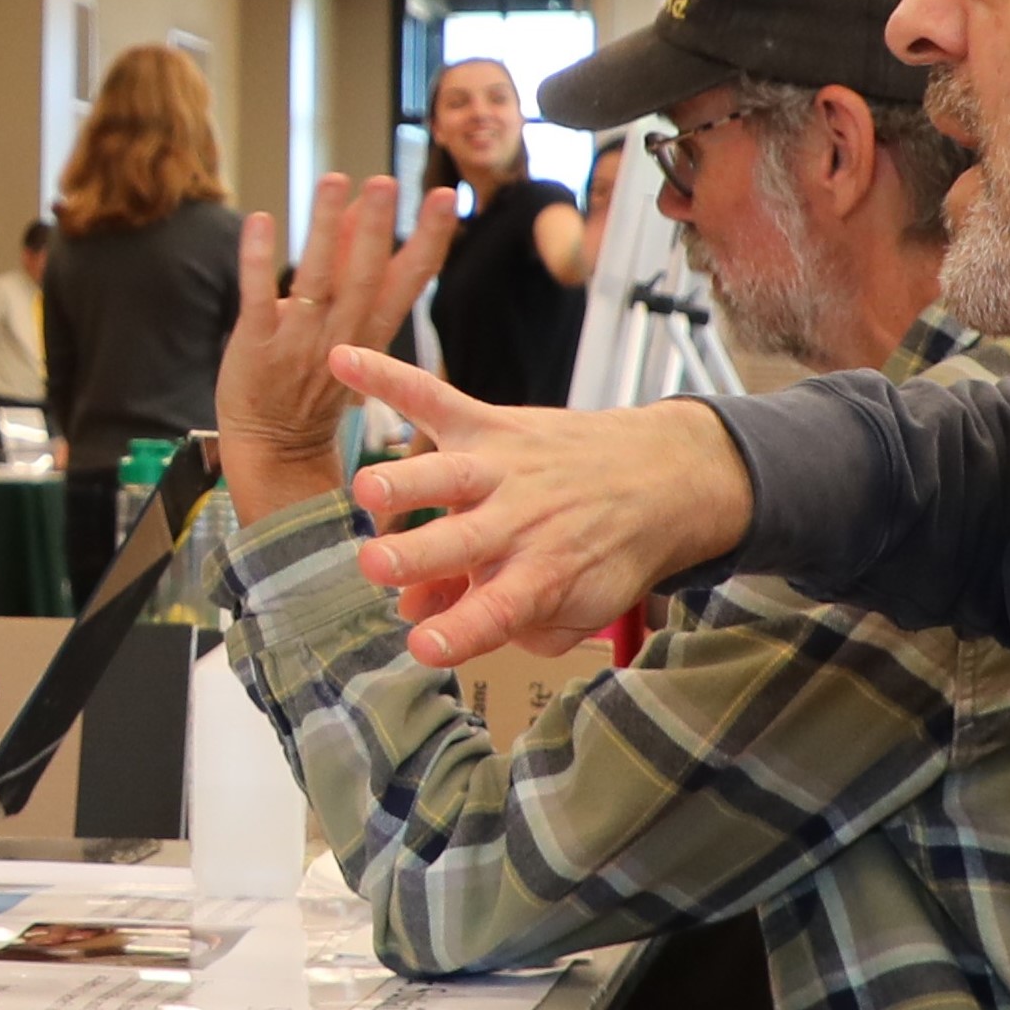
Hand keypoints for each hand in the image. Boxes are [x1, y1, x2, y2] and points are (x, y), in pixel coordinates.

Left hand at [216, 179, 455, 519]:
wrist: (277, 446)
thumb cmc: (314, 379)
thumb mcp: (349, 328)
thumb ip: (348, 266)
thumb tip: (357, 206)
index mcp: (372, 331)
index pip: (408, 280)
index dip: (428, 238)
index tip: (445, 198)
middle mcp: (342, 335)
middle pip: (364, 277)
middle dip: (375, 228)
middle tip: (385, 183)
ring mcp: (299, 341)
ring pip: (316, 279)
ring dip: (324, 229)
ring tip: (332, 181)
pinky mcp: (256, 345)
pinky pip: (258, 298)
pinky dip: (258, 260)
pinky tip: (261, 221)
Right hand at [333, 363, 753, 669]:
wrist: (663, 477)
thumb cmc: (608, 548)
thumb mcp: (578, 608)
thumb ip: (511, 626)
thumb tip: (431, 617)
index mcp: (541, 577)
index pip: (498, 612)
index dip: (460, 631)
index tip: (423, 647)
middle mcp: (519, 523)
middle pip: (462, 543)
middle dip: (418, 555)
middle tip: (378, 565)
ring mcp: (501, 470)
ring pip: (448, 475)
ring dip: (407, 482)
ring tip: (368, 490)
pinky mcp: (490, 425)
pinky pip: (435, 397)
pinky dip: (390, 377)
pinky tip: (345, 362)